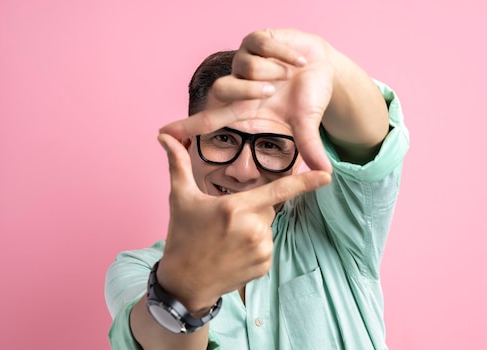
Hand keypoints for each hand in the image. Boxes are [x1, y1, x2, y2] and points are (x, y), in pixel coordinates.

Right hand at [156, 132, 330, 312]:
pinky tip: (234, 253)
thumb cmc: (182, 237)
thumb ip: (178, 164)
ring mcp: (261, 250)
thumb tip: (163, 136)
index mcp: (236, 208)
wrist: (184, 282)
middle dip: (252, 209)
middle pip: (268, 207)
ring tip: (227, 240)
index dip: (306, 182)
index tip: (327, 175)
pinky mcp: (264, 266)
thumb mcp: (180, 198)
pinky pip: (267, 247)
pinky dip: (255, 247)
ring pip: (267, 228)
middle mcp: (253, 229)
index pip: (279, 190)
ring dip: (253, 228)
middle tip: (225, 222)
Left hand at [161, 29, 336, 171]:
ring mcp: (245, 61)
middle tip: (274, 92)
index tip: (162, 135)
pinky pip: (262, 44)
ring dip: (272, 71)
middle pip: (222, 89)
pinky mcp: (256, 39)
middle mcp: (239, 85)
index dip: (187, 126)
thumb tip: (324, 173)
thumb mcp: (307, 124)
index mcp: (245, 109)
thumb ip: (309, 147)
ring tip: (289, 73)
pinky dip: (284, 53)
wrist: (324, 69)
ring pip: (245, 67)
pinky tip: (296, 59)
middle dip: (249, 91)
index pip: (209, 119)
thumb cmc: (308, 98)